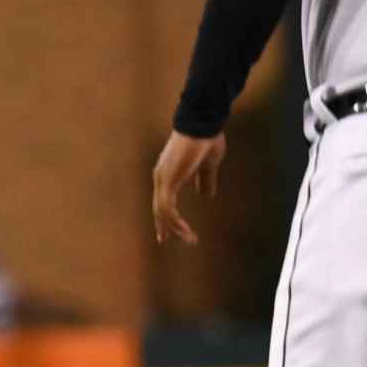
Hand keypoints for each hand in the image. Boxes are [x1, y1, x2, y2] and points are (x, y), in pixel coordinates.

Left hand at [151, 130, 225, 244]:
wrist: (204, 125)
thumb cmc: (206, 140)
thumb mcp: (208, 165)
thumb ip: (205, 180)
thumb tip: (206, 195)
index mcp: (168, 174)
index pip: (162, 201)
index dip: (165, 218)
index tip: (166, 234)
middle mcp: (161, 177)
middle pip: (159, 209)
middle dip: (166, 227)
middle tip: (172, 241)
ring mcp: (162, 178)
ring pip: (162, 211)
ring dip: (175, 228)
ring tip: (190, 240)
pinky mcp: (168, 179)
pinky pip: (167, 207)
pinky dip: (174, 221)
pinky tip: (184, 230)